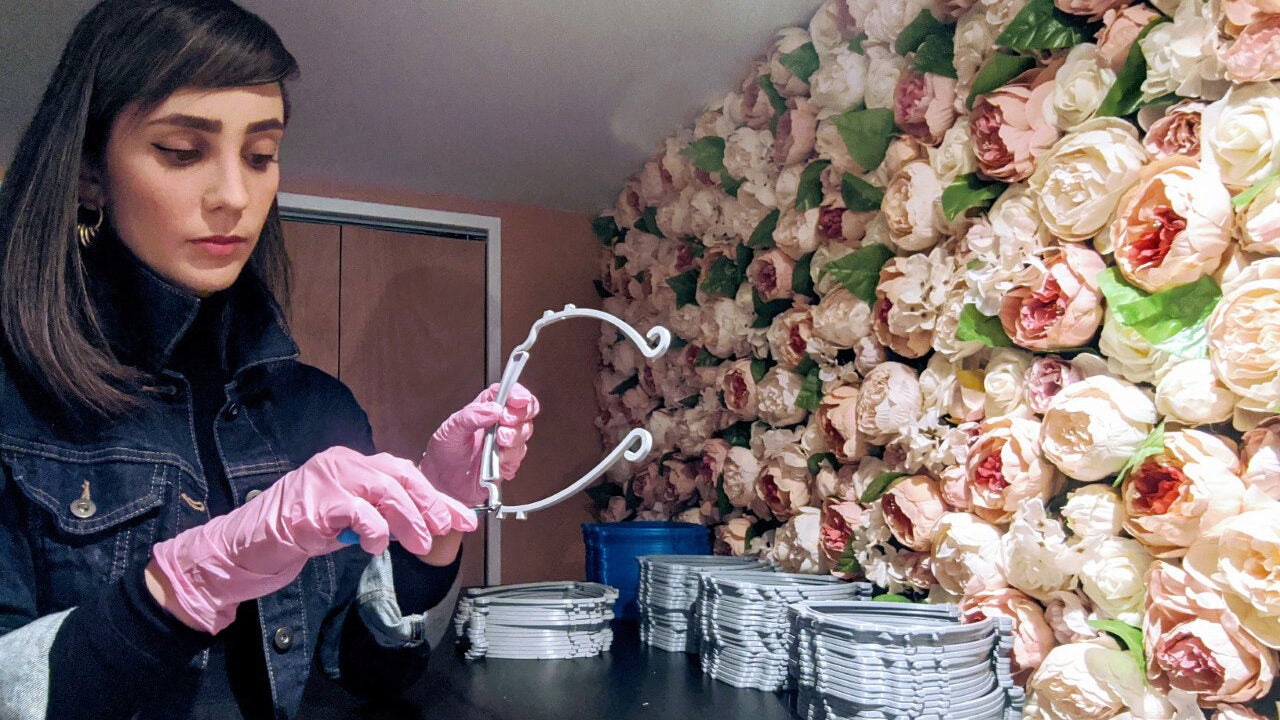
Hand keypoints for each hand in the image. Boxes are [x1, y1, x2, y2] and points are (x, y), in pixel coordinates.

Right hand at [150, 446, 476, 633]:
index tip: (461, 518)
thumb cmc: (296, 531)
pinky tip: (375, 544)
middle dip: (431, 504)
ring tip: (421, 543)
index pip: (403, 473)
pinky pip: (358, 513)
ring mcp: (326, 480)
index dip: (436, 497)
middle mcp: (341, 464)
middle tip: (447, 528)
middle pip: (400, 475)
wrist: (246, 546)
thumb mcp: (348, 519)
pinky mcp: (313, 505)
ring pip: (385, 490)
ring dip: (410, 519)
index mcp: (350, 463)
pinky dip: (375, 530)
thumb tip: (424, 523)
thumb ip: (380, 514)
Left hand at [418, 382, 539, 505]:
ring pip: (524, 433)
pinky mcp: (508, 463)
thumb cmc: (444, 453)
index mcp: (485, 409)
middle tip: (505, 421)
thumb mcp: (450, 429)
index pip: (507, 392)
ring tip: (498, 442)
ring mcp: (505, 443)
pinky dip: (509, 458)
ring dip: (513, 437)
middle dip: (519, 415)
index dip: (517, 393)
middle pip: (524, 410)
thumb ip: (471, 416)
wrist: (441, 484)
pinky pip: (518, 457)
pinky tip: (496, 460)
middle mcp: (498, 424)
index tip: (517, 399)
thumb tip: (493, 409)